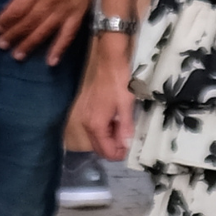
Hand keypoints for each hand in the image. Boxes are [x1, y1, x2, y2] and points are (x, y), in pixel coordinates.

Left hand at [0, 0, 102, 64]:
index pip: (17, 9)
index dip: (6, 19)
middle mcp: (50, 1)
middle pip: (28, 22)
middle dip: (14, 35)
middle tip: (2, 45)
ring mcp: (66, 9)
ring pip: (45, 31)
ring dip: (30, 44)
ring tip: (18, 55)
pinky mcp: (79, 13)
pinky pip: (68, 34)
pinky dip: (60, 48)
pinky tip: (51, 60)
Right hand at [73, 35, 137, 160]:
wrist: (109, 62)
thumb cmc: (119, 83)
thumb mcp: (126, 106)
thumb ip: (125, 128)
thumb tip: (126, 145)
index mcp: (95, 124)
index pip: (105, 151)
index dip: (119, 154)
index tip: (130, 148)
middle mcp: (86, 123)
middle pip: (98, 147)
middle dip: (114, 148)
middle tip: (129, 140)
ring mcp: (85, 116)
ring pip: (97, 138)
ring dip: (110, 138)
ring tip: (125, 128)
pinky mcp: (87, 109)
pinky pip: (95, 127)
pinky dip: (106, 129)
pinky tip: (117, 120)